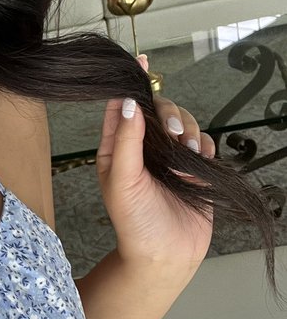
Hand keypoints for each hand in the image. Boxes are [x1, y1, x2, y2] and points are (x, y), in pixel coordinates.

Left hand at [94, 54, 214, 271]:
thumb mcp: (123, 179)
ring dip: (186, 129)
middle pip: (157, 109)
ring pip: (181, 122)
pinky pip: (201, 140)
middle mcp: (143, 149)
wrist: (165, 255)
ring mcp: (169, 157)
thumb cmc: (135, 222)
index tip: (140, 62)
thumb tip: (128, 102)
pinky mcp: (192, 167)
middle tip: (172, 132)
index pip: (121, 106)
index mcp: (117, 148)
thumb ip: (126, 140)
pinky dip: (201, 145)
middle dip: (167, 113)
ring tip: (184, 152)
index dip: (130, 84)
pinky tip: (197, 160)